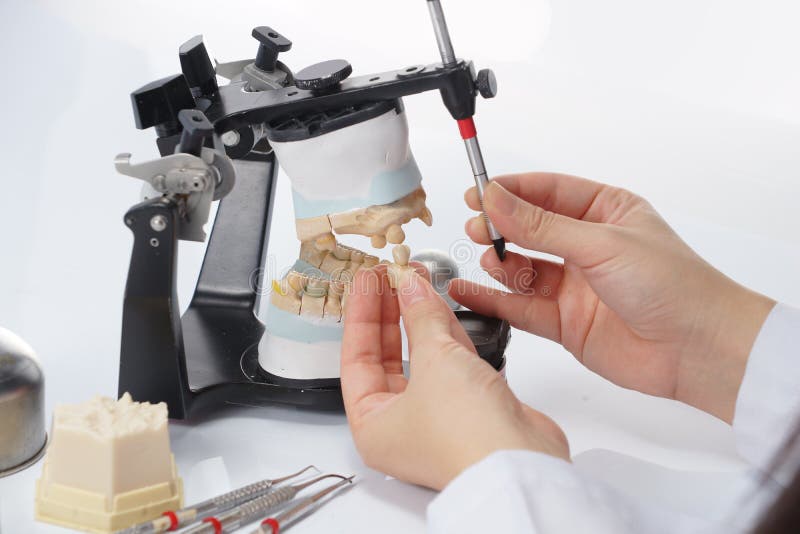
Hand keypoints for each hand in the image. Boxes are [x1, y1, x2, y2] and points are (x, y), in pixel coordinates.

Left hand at [341, 265, 568, 490]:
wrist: (523, 462)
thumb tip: (409, 285)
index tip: (366, 280)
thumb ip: (420, 317)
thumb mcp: (434, 360)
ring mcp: (436, 416)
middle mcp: (400, 425)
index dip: (361, 314)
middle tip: (391, 277)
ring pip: (420, 357)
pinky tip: (439, 305)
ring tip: (414, 280)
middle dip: (390, 312)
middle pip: (386, 356)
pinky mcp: (469, 408)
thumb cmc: (467, 435)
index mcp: (372, 426)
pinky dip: (446, 334)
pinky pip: (450, 363)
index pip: (356, 358)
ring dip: (419, 318)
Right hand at [454, 173, 774, 422]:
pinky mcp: (566, 322)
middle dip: (501, 227)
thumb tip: (497, 200)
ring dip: (500, 263)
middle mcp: (587, 246)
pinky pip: (521, 307)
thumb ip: (542, 226)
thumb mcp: (602, 243)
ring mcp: (575, 285)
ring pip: (523, 269)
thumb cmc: (673, 286)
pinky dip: (494, 300)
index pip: (547, 191)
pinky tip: (469, 292)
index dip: (510, 191)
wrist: (698, 349)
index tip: (478, 193)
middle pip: (530, 229)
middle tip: (477, 228)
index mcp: (605, 211)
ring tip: (488, 259)